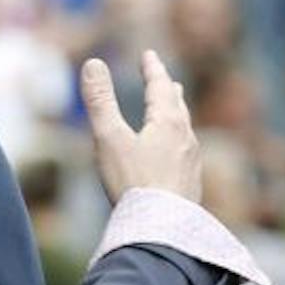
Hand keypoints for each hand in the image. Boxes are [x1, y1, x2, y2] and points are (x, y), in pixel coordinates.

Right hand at [81, 51, 199, 203]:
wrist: (161, 229)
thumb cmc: (133, 183)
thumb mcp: (109, 138)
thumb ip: (100, 100)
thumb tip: (93, 62)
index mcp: (167, 123)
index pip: (160, 86)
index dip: (153, 68)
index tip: (149, 54)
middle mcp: (185, 139)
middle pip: (177, 107)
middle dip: (168, 91)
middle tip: (167, 80)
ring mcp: (191, 163)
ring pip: (185, 130)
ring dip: (177, 116)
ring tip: (174, 112)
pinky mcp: (191, 185)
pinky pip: (187, 154)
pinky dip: (179, 142)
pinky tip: (177, 157)